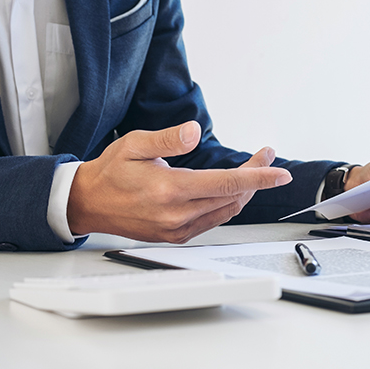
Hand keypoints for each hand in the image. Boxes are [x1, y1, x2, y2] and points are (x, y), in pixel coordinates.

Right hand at [67, 121, 291, 242]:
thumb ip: (167, 138)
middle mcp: (177, 214)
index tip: (280, 173)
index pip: (226, 183)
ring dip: (244, 191)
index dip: (258, 177)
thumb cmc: (110, 172)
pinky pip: (212, 221)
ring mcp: (177, 229)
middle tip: (265, 157)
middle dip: (255, 177)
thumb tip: (195, 132)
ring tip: (252, 170)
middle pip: (232, 196)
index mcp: (169, 190)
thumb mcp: (134, 144)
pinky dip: (228, 205)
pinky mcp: (175, 236)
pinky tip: (231, 191)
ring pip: (226, 211)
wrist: (88, 203)